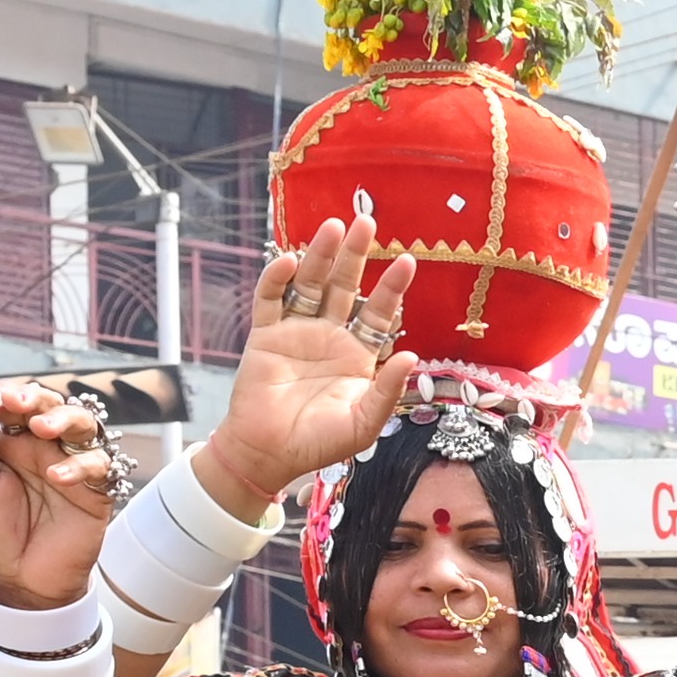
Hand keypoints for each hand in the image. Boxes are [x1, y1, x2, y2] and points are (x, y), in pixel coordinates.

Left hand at [0, 377, 122, 605]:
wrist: (22, 580)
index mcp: (13, 442)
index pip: (14, 403)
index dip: (4, 394)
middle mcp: (45, 448)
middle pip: (51, 405)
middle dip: (36, 398)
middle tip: (17, 404)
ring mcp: (73, 466)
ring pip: (84, 423)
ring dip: (65, 418)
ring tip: (42, 428)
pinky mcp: (97, 491)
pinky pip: (100, 465)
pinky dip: (80, 465)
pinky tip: (56, 477)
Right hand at [197, 217, 420, 511]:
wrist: (269, 454)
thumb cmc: (319, 444)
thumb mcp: (363, 423)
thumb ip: (387, 391)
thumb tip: (411, 356)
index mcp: (358, 355)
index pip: (378, 312)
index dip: (391, 287)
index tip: (407, 260)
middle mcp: (329, 336)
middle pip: (344, 286)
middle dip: (356, 255)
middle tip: (366, 221)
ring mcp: (296, 332)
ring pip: (309, 284)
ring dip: (320, 256)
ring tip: (333, 227)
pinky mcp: (265, 336)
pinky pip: (270, 301)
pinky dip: (276, 279)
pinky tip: (288, 261)